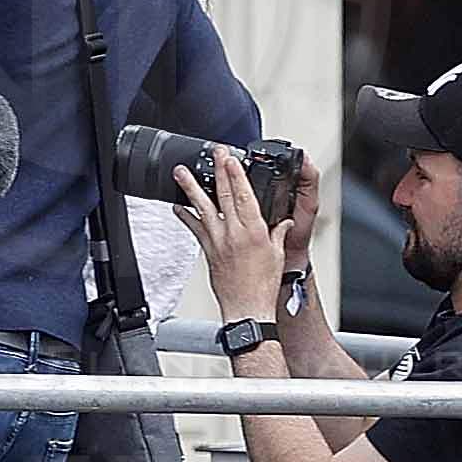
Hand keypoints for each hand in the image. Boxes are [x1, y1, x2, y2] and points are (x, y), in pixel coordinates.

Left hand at [175, 148, 291, 328]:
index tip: (229, 158)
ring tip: (181, 172)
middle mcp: (234, 233)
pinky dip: (185, 216)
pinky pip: (194, 229)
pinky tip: (177, 205)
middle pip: (223, 195)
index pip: (243, 195)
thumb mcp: (277, 254)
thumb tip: (283, 222)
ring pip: (202, 208)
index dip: (235, 174)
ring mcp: (218, 241)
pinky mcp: (207, 251)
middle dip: (217, 171)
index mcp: (254, 231)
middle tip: (212, 153)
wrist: (247, 308)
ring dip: (190, 188)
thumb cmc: (263, 285)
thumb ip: (278, 233)